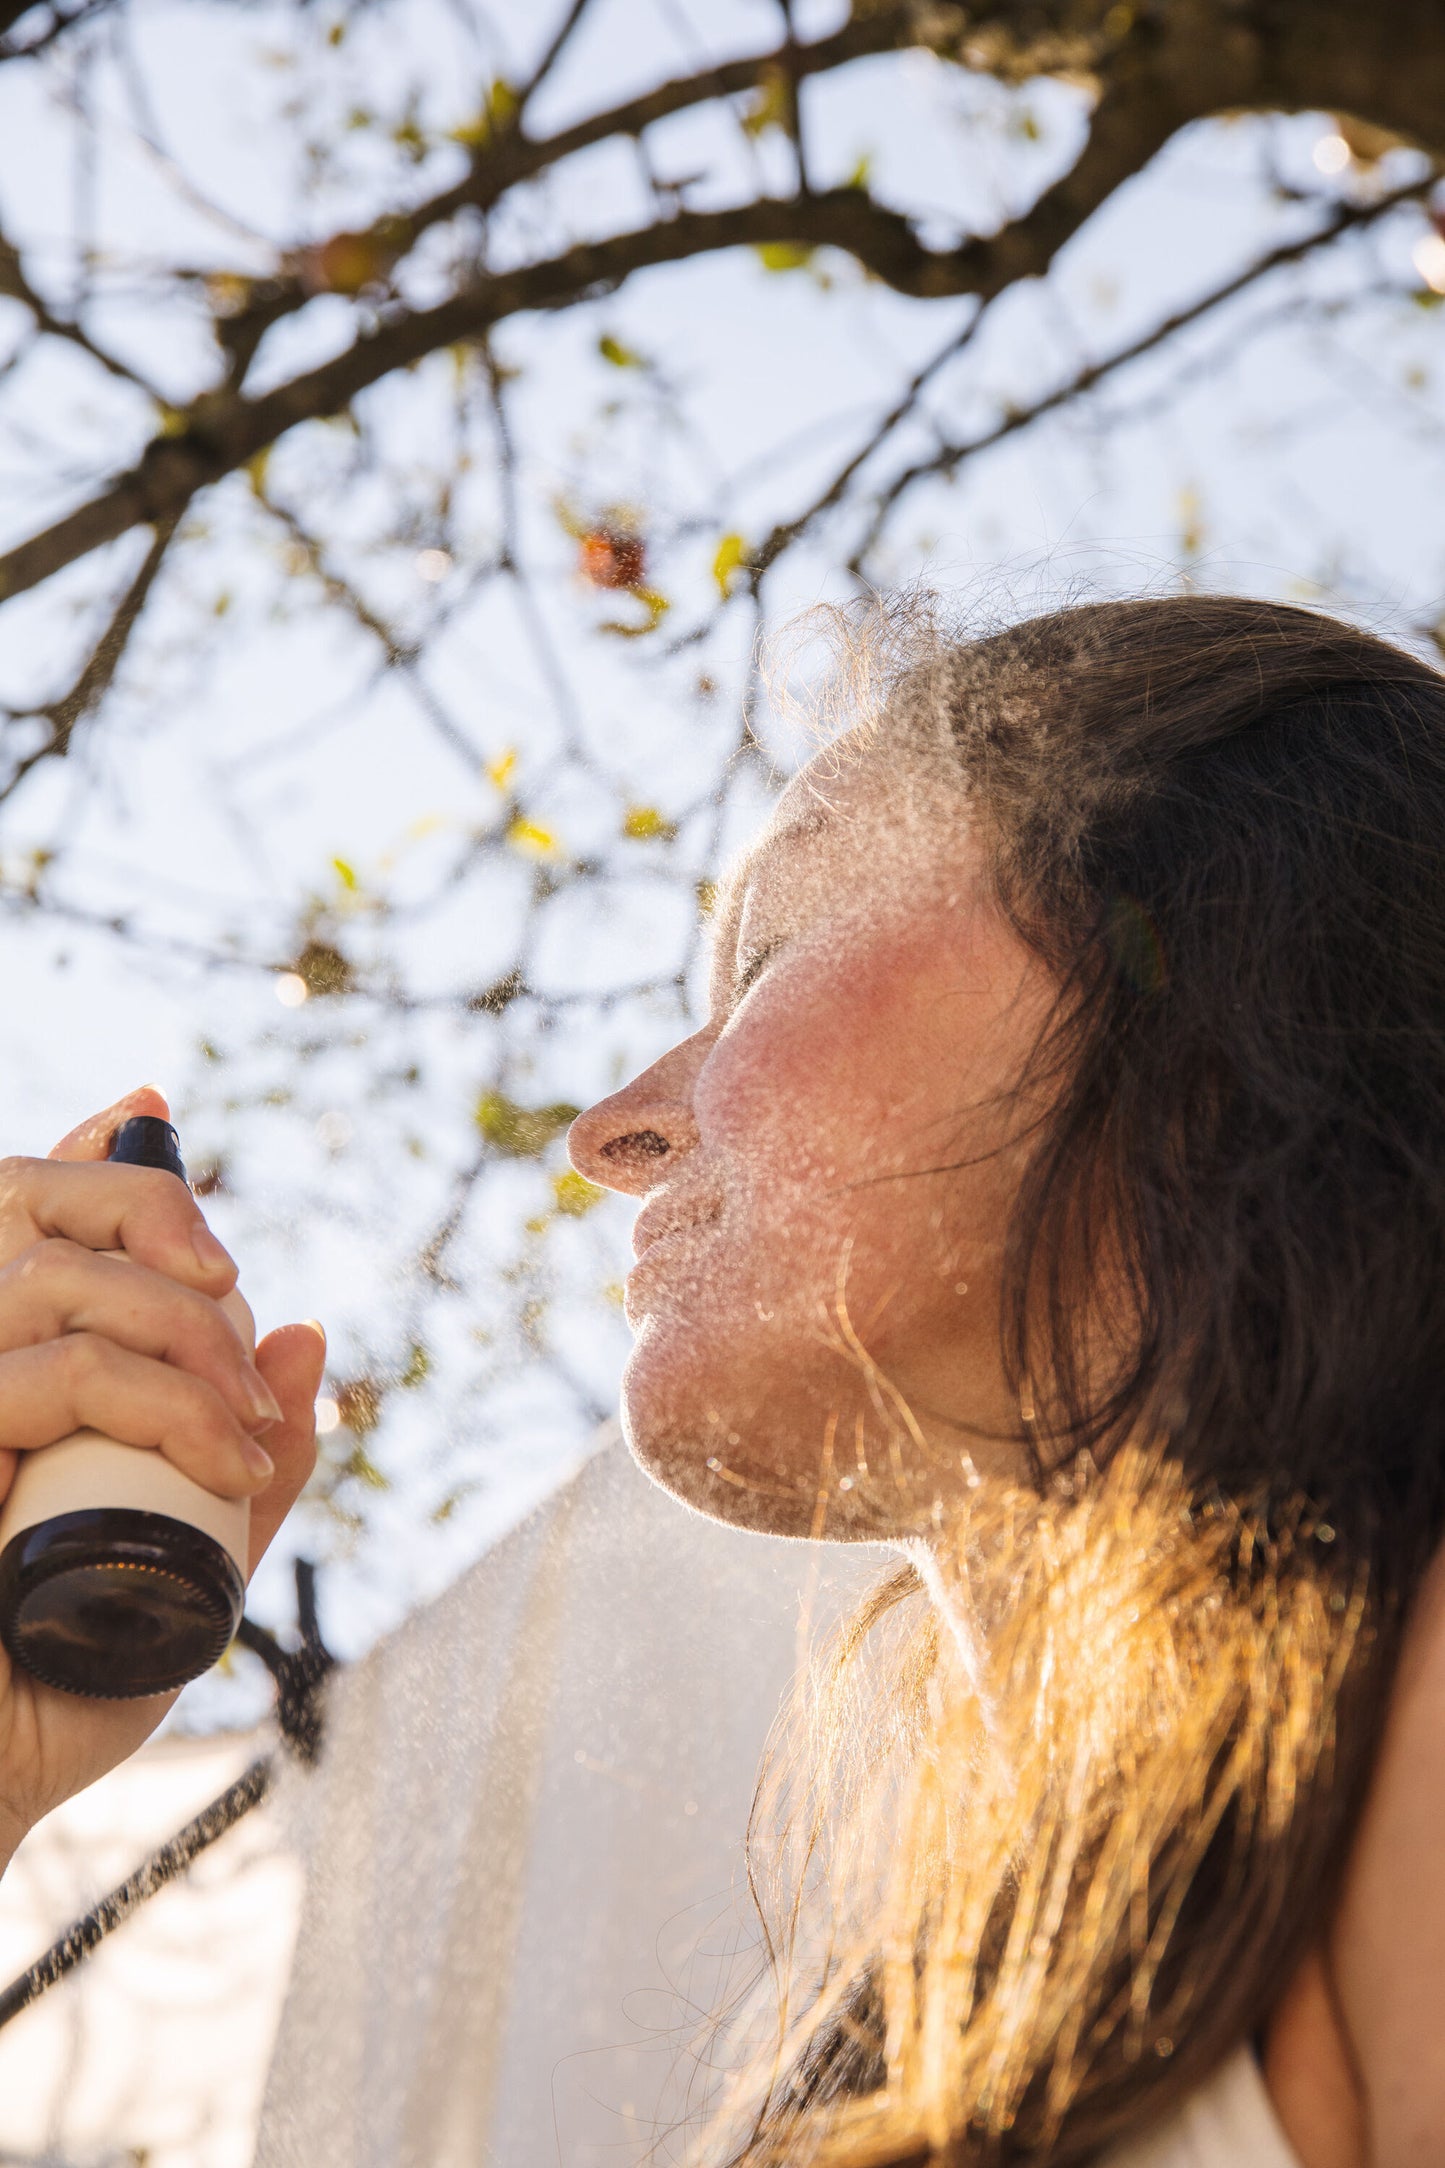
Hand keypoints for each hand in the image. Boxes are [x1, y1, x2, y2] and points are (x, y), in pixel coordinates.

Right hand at [0, 1085, 324, 1866]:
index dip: (90, 1152)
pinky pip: (54, 1373)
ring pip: (50, 1280)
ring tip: (246, 1423)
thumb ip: (246, 1458)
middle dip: (151, 1212)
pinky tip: (231, 1461)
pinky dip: (162, 1400)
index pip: (26, 1213)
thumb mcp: (194, 1560)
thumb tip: (308, 1340)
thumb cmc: (68, 1681)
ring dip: (182, 1329)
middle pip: (26, 1202)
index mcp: (7, 1367)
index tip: (154, 1117)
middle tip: (234, 1287)